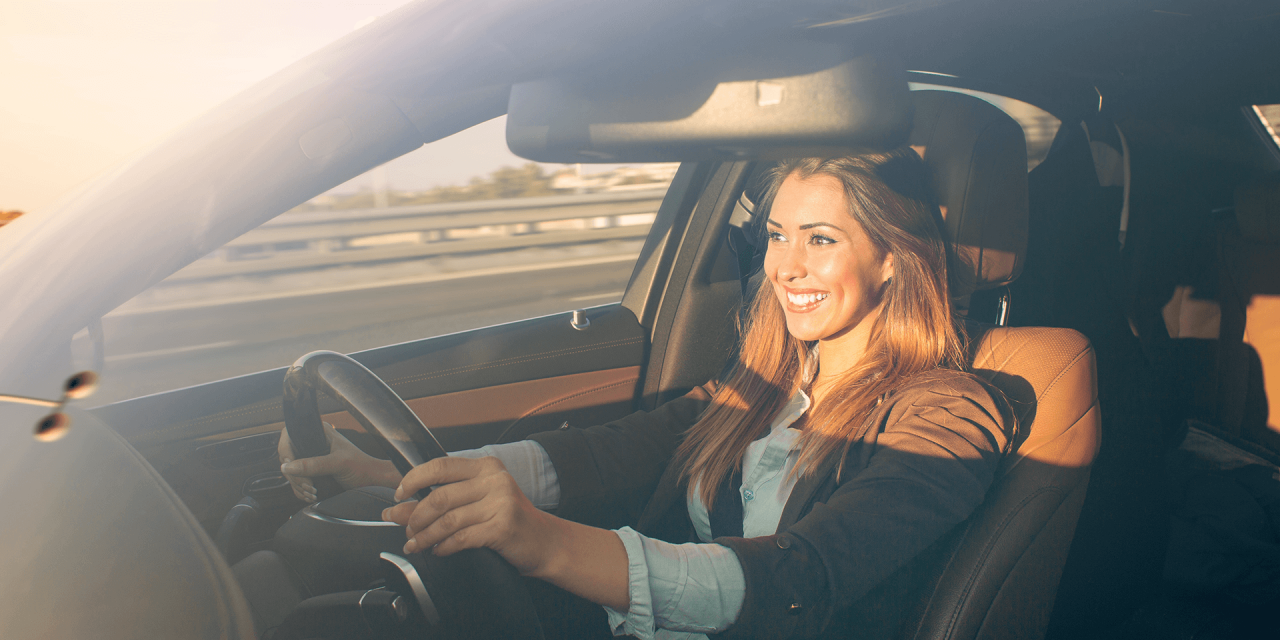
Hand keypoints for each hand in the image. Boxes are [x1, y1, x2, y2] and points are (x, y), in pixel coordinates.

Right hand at [278, 422, 400, 501]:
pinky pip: (297, 480)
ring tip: (313, 492)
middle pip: (287, 457)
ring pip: (290, 471)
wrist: (372, 480)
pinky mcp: (312, 471)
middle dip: (295, 475)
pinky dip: (300, 490)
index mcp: (319, 432)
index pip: (288, 436)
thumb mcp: (338, 463)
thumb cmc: (362, 466)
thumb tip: (288, 467)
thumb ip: (314, 464)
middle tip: (310, 486)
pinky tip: (311, 494)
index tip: (290, 468)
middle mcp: (313, 443)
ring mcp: (311, 457)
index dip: (285, 452)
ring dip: (298, 485)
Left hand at [381, 456, 557, 574]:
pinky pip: (461, 538)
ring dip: (425, 536)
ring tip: (417, 544)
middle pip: (440, 496)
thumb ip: (442, 500)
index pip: (440, 466)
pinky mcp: (502, 527)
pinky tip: (439, 550)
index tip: (399, 495)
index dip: (413, 480)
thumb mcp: (478, 502)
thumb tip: (398, 509)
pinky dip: (444, 547)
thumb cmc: (509, 520)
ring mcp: (500, 503)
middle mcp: (494, 480)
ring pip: (448, 520)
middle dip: (415, 517)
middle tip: (406, 530)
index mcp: (486, 467)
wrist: (544, 542)